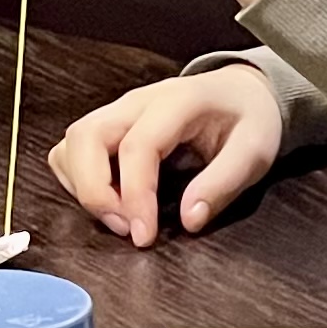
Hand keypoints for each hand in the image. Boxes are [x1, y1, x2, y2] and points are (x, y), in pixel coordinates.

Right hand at [50, 65, 286, 246]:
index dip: (135, 195)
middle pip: (86, 136)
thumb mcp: (254, 152)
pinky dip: (79, 180)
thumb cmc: (248, 120)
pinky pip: (73, 149)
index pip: (137, 146)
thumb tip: (189, 221)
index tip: (144, 236)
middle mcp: (137, 101)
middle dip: (94, 191)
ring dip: (83, 187)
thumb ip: (223, 185)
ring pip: (72, 142)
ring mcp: (118, 110)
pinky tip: (111, 201)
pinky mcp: (109, 124)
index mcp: (177, 102)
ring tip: (119, 218)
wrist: (241, 91)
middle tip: (125, 228)